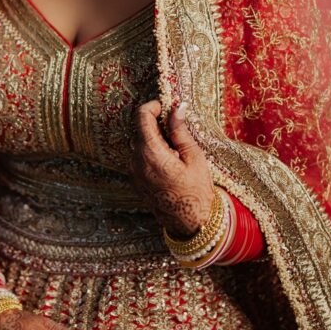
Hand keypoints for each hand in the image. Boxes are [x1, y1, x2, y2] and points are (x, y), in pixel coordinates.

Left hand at [131, 99, 215, 238]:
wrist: (191, 223)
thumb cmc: (196, 190)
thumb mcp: (193, 157)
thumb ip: (180, 131)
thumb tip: (176, 108)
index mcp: (150, 152)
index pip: (141, 116)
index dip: (153, 106)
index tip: (166, 107)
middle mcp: (136, 161)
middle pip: (139, 129)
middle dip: (155, 123)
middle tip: (176, 130)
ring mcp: (133, 172)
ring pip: (139, 143)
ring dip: (154, 139)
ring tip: (175, 150)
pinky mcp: (135, 180)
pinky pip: (139, 157)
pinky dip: (151, 152)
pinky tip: (169, 161)